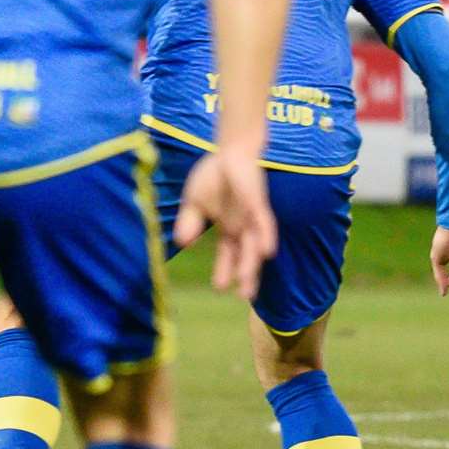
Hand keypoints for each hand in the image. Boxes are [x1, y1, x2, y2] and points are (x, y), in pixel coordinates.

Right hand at [175, 148, 276, 299]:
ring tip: (248, 285)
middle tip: (245, 297)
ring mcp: (251, 216)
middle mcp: (243, 226)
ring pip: (254, 245)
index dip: (225, 270)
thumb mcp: (194, 203)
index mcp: (228, 228)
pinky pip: (264, 222)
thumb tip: (181, 243)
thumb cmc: (213, 176)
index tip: (218, 287)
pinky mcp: (257, 203)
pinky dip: (266, 236)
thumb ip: (189, 222)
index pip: (228, 254)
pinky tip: (268, 252)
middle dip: (246, 276)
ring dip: (252, 264)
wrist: (229, 151)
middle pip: (246, 256)